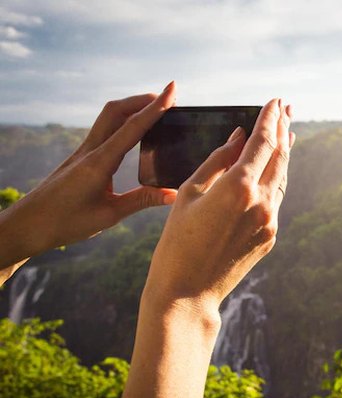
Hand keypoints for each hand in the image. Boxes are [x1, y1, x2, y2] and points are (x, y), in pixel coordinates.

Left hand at [0, 82, 177, 269]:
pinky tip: (132, 130)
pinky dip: (123, 122)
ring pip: (108, 117)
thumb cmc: (66, 222)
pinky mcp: (80, 158)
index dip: (155, 107)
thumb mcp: (109, 215)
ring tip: (155, 109)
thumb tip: (173, 194)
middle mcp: (90, 151)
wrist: (29, 224)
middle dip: (143, 99)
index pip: (132, 127)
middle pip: (116, 111)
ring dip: (132, 107)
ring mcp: (83, 152)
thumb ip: (142, 200)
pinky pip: (104, 130)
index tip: (172, 89)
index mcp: (99, 163)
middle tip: (168, 97)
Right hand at [142, 98, 293, 321]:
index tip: (274, 101)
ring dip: (283, 153)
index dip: (270, 118)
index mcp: (239, 187)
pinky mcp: (270, 236)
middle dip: (283, 128)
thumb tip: (239, 137)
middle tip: (286, 108)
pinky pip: (275, 199)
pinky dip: (275, 178)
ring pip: (281, 178)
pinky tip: (272, 169)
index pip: (263, 141)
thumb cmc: (177, 240)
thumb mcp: (190, 192)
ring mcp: (270, 221)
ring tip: (285, 132)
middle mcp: (262, 202)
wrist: (188, 291)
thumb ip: (218, 160)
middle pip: (279, 156)